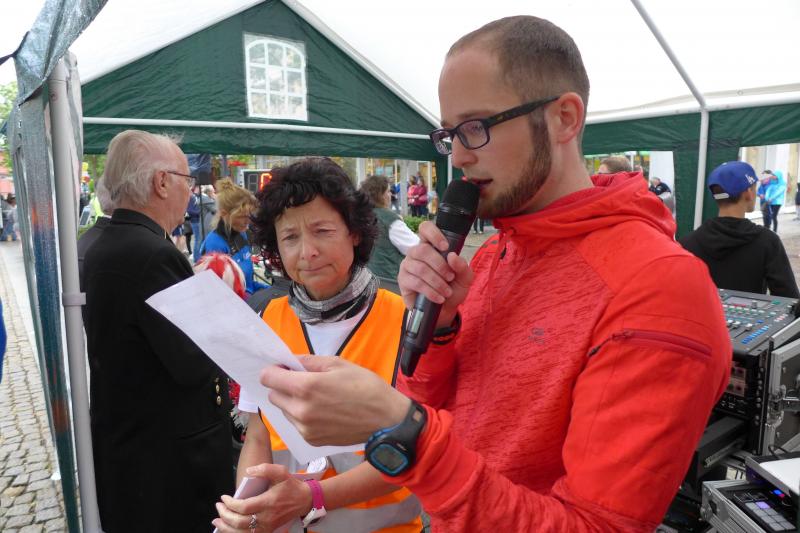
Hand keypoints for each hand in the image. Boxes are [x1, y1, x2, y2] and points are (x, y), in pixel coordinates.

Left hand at [212, 463, 308, 532]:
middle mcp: (266, 517)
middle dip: (225, 515)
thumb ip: (265, 469)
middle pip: (239, 522)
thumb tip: (249, 471)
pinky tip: (228, 529)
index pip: (244, 507)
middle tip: (219, 506)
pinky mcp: (268, 530)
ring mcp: (267, 526)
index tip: (224, 497)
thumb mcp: (281, 472)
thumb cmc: (291, 486)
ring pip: (242, 532)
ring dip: (226, 528)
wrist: (304, 500)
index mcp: (268, 502)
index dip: (230, 504)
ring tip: (217, 521)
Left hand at [261, 356, 410, 445]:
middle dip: (283, 387)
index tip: (285, 369)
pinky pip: (297, 424)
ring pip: (285, 411)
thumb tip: (288, 362)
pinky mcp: (311, 440)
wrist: (385, 419)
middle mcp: (300, 410)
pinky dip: (303, 417)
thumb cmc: (365, 386)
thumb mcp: (338, 364)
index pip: (268, 378)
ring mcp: (304, 429)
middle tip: (304, 383)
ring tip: (318, 399)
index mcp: (306, 387)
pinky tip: (323, 412)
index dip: (274, 370)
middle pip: (273, 396)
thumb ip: (308, 361)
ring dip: (293, 403)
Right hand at [398, 220, 473, 327]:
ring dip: (437, 281)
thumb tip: (452, 256)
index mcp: (431, 246)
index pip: (425, 228)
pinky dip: (430, 291)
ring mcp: (408, 266)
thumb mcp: (464, 278)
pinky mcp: (403, 281)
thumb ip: (462, 266)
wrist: (444, 311)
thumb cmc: (452, 289)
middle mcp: (416, 253)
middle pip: (422, 249)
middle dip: (440, 265)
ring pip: (420, 267)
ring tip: (446, 291)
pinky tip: (439, 297)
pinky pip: (415, 282)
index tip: (445, 247)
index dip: (433, 234)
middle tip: (450, 277)